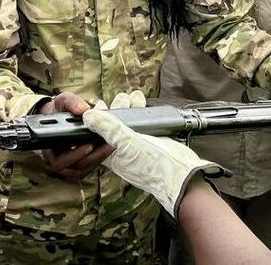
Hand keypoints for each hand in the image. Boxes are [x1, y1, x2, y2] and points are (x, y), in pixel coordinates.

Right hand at [37, 92, 114, 181]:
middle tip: (107, 146)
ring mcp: (64, 165)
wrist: (56, 116)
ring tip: (109, 147)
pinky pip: (85, 170)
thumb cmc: (57, 110)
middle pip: (73, 168)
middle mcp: (54, 159)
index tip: (89, 145)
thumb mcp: (62, 101)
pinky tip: (105, 150)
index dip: (74, 155)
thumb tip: (83, 110)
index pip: (58, 160)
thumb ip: (71, 103)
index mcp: (47, 146)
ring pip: (81, 170)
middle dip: (92, 157)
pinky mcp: (74, 166)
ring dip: (96, 160)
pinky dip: (96, 162)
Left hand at [82, 100, 228, 218]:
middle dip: (118, 108)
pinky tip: (145, 105)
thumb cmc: (154, 166)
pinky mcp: (153, 143)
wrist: (182, 175)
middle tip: (122, 97)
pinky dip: (143, 113)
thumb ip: (109, 129)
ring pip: (130, 124)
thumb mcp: (128, 143)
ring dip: (131, 108)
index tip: (100, 103)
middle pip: (115, 126)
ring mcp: (139, 147)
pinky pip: (144, 125)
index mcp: (112, 154)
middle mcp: (124, 151)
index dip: (97, 118)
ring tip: (135, 96)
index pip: (98, 134)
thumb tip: (88, 116)